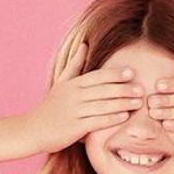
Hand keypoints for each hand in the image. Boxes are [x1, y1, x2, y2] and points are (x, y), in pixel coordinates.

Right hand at [23, 40, 145, 153]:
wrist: (32, 129)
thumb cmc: (50, 107)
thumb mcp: (61, 83)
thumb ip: (75, 65)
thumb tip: (84, 44)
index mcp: (72, 84)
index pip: (97, 76)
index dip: (115, 74)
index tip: (131, 73)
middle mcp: (74, 96)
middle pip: (103, 90)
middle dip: (124, 89)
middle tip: (142, 89)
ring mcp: (74, 111)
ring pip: (102, 105)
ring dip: (122, 103)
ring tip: (138, 103)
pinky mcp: (74, 128)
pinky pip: (96, 121)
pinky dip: (111, 119)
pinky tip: (124, 117)